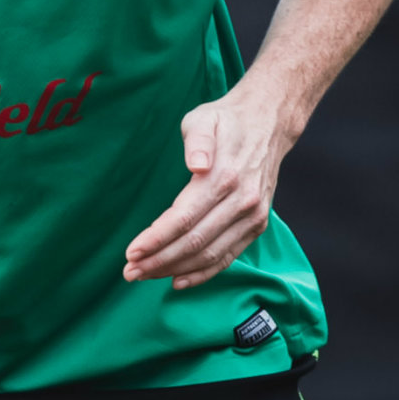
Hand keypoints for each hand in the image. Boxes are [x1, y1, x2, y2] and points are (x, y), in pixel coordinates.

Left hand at [124, 79, 304, 287]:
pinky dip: (203, 273)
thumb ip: (197, 140)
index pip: (184, 218)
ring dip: (174, 270)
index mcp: (225, 176)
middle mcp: (242, 201)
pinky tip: (177, 281)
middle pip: (194, 242)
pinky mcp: (257, 225)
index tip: (131, 253)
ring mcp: (253, 216)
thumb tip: (197, 165)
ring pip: (210, 254)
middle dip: (158, 261)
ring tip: (144, 275)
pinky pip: (228, 257)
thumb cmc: (226, 121)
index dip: (156, 239)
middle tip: (130, 271)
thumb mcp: (204, 118)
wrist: (268, 123)